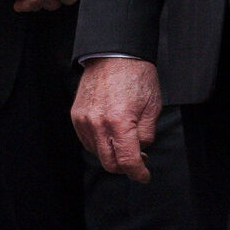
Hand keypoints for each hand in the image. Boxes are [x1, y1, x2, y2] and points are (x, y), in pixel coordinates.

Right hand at [71, 57, 161, 182]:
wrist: (114, 54)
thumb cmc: (136, 76)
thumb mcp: (153, 107)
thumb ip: (146, 134)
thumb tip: (140, 150)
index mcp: (119, 122)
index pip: (128, 161)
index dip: (138, 173)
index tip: (144, 176)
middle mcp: (98, 123)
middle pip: (109, 163)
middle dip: (125, 167)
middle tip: (138, 159)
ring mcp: (84, 119)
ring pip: (97, 152)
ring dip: (111, 154)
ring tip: (123, 142)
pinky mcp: (77, 114)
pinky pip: (86, 140)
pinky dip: (98, 143)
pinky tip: (109, 135)